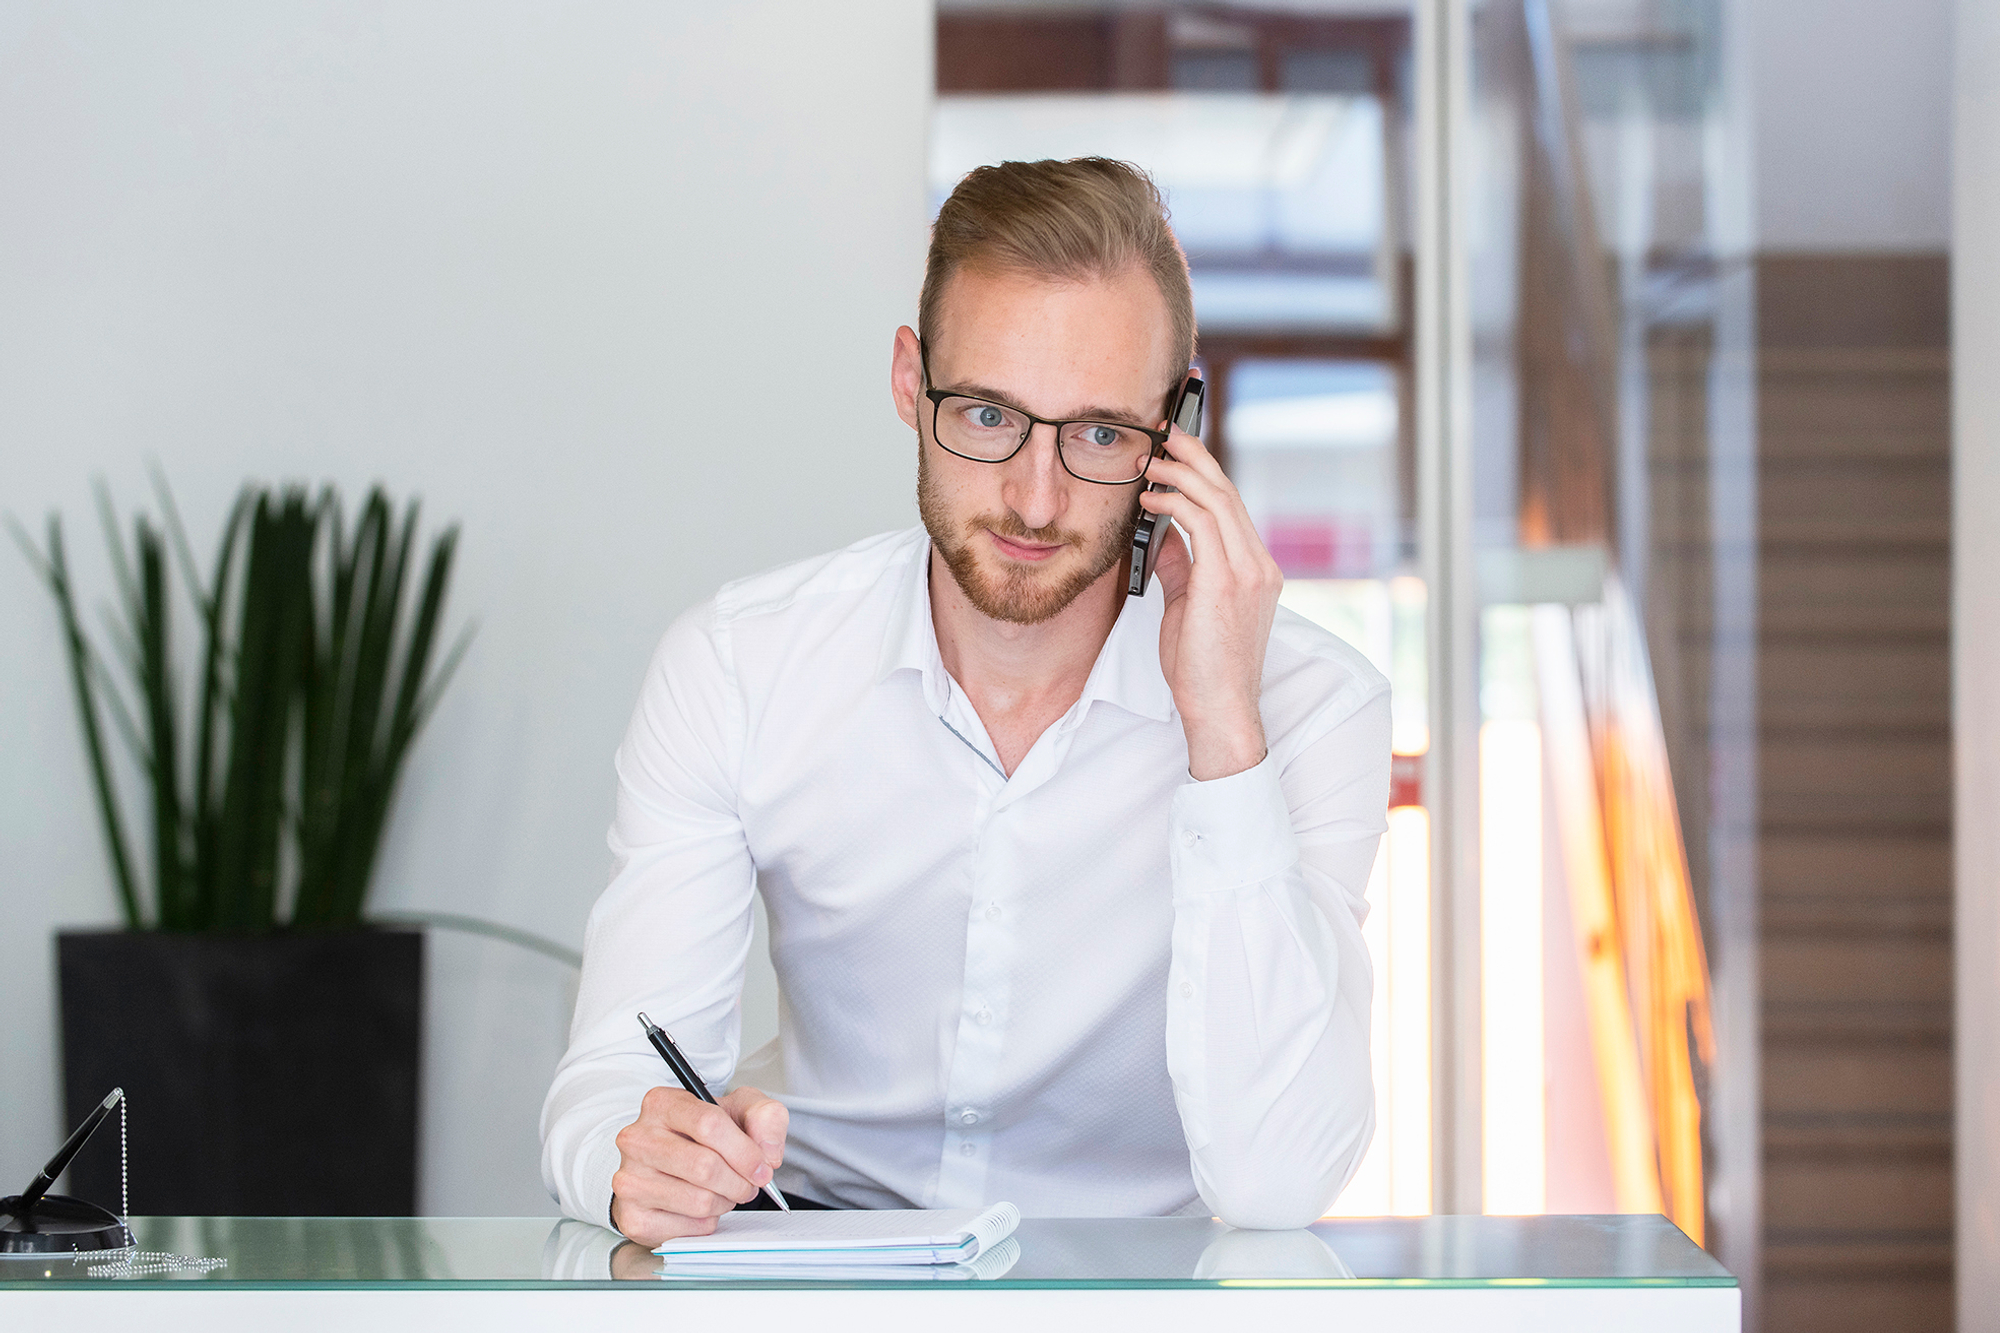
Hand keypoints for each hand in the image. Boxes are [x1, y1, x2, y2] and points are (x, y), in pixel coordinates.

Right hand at [610, 1085, 788, 1245]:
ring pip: (699, 1200)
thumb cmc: (705, 1134)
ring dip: (725, 1202)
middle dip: (739, 1182)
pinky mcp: (632, 1217)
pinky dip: (706, 1222)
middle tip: (748, 1184)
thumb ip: (765, 1117)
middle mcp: (637, 1139)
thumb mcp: (740, 1109)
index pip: (709, 1124)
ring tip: (724, 1192)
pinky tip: (701, 1207)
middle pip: (704, 1166)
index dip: (745, 1151)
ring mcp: (629, 1179)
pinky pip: (687, 1228)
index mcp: (661, 1103)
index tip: (763, 1166)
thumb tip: (767, 1155)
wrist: (669, 1162)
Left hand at [1138, 421, 1281, 780]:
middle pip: (1228, 491)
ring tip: (1149, 460)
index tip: (1179, 447)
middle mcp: (1259, 564)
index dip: (1205, 470)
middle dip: (1195, 455)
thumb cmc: (1202, 667)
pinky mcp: (1228, 581)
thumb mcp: (1188, 605)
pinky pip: (1202, 523)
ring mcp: (1249, 571)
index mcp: (1256, 568)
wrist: (1220, 708)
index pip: (1231, 505)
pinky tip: (1150, 500)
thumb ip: (1181, 565)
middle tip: (1164, 431)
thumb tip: (1162, 532)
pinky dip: (1175, 503)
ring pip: (1217, 498)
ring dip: (1180, 472)